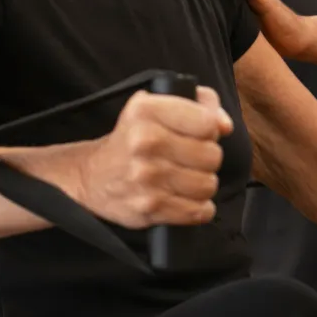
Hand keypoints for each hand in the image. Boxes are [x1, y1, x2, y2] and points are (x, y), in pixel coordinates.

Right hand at [78, 85, 232, 228]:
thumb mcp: (156, 107)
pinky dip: (198, 208)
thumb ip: (200, 105)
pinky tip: (184, 198)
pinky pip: (197, 211)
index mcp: (146, 110)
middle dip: (206, 158)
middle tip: (189, 159)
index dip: (209, 129)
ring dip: (202, 184)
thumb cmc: (132, 139)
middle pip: (212, 155)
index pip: (207, 122)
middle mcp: (145, 142)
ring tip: (185, 178)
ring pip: (208, 184)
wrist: (90, 177)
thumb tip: (225, 126)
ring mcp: (146, 177)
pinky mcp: (149, 208)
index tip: (198, 134)